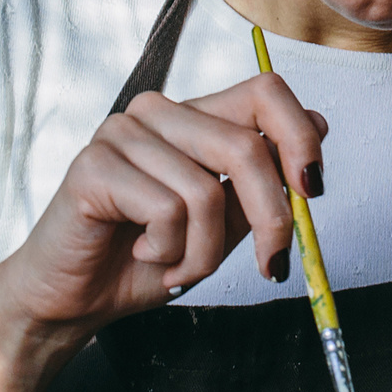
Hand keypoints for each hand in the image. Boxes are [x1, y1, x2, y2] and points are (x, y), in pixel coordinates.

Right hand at [0, 74, 325, 391]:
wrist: (73, 299)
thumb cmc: (143, 260)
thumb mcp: (223, 225)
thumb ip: (260, 181)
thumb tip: (318, 126)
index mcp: (191, 117)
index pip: (265, 92)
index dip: (301, 138)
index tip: (312, 191)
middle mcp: (157, 113)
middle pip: (246, 146)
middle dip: (271, 219)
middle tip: (269, 266)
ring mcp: (121, 133)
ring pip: (207, 190)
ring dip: (205, 251)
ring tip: (178, 266)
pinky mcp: (94, 165)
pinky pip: (166, 210)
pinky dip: (168, 251)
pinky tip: (143, 254)